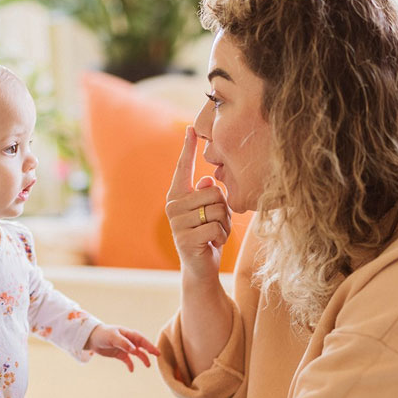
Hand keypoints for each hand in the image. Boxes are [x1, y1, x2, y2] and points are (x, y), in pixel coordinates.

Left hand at [84, 324, 160, 371]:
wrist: (91, 338)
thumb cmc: (103, 334)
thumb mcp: (113, 337)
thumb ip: (124, 343)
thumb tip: (135, 350)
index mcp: (128, 334)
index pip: (141, 339)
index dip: (149, 345)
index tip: (155, 352)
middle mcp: (128, 340)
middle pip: (141, 345)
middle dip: (149, 350)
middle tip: (158, 355)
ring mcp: (124, 347)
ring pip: (136, 353)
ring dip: (142, 358)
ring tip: (148, 365)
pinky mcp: (119, 354)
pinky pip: (127, 360)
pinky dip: (130, 364)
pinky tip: (131, 370)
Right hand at [165, 126, 231, 278]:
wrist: (201, 269)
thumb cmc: (208, 236)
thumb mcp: (210, 212)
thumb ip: (207, 194)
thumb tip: (207, 181)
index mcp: (177, 196)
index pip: (183, 168)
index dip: (188, 148)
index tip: (191, 128)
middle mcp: (173, 206)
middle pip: (213, 192)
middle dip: (223, 209)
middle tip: (216, 224)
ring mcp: (177, 223)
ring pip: (217, 210)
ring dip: (224, 224)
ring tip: (214, 234)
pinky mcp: (185, 239)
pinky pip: (217, 228)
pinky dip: (222, 238)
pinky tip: (212, 245)